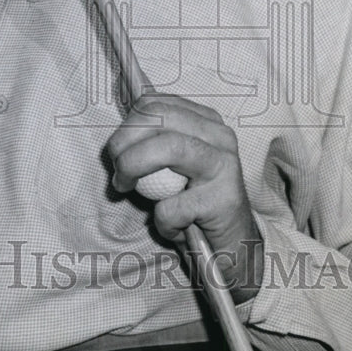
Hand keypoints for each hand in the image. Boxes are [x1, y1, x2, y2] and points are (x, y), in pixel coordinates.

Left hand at [107, 94, 262, 302]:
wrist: (234, 246)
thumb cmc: (194, 204)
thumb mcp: (171, 167)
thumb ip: (152, 143)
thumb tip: (117, 134)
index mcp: (205, 120)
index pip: (154, 104)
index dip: (126, 127)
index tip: (118, 153)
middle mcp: (219, 135)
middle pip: (157, 117)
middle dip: (124, 144)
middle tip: (119, 174)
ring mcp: (225, 164)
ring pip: (168, 147)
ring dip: (134, 168)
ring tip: (128, 189)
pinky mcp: (225, 199)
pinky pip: (173, 205)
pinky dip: (162, 221)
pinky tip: (175, 228)